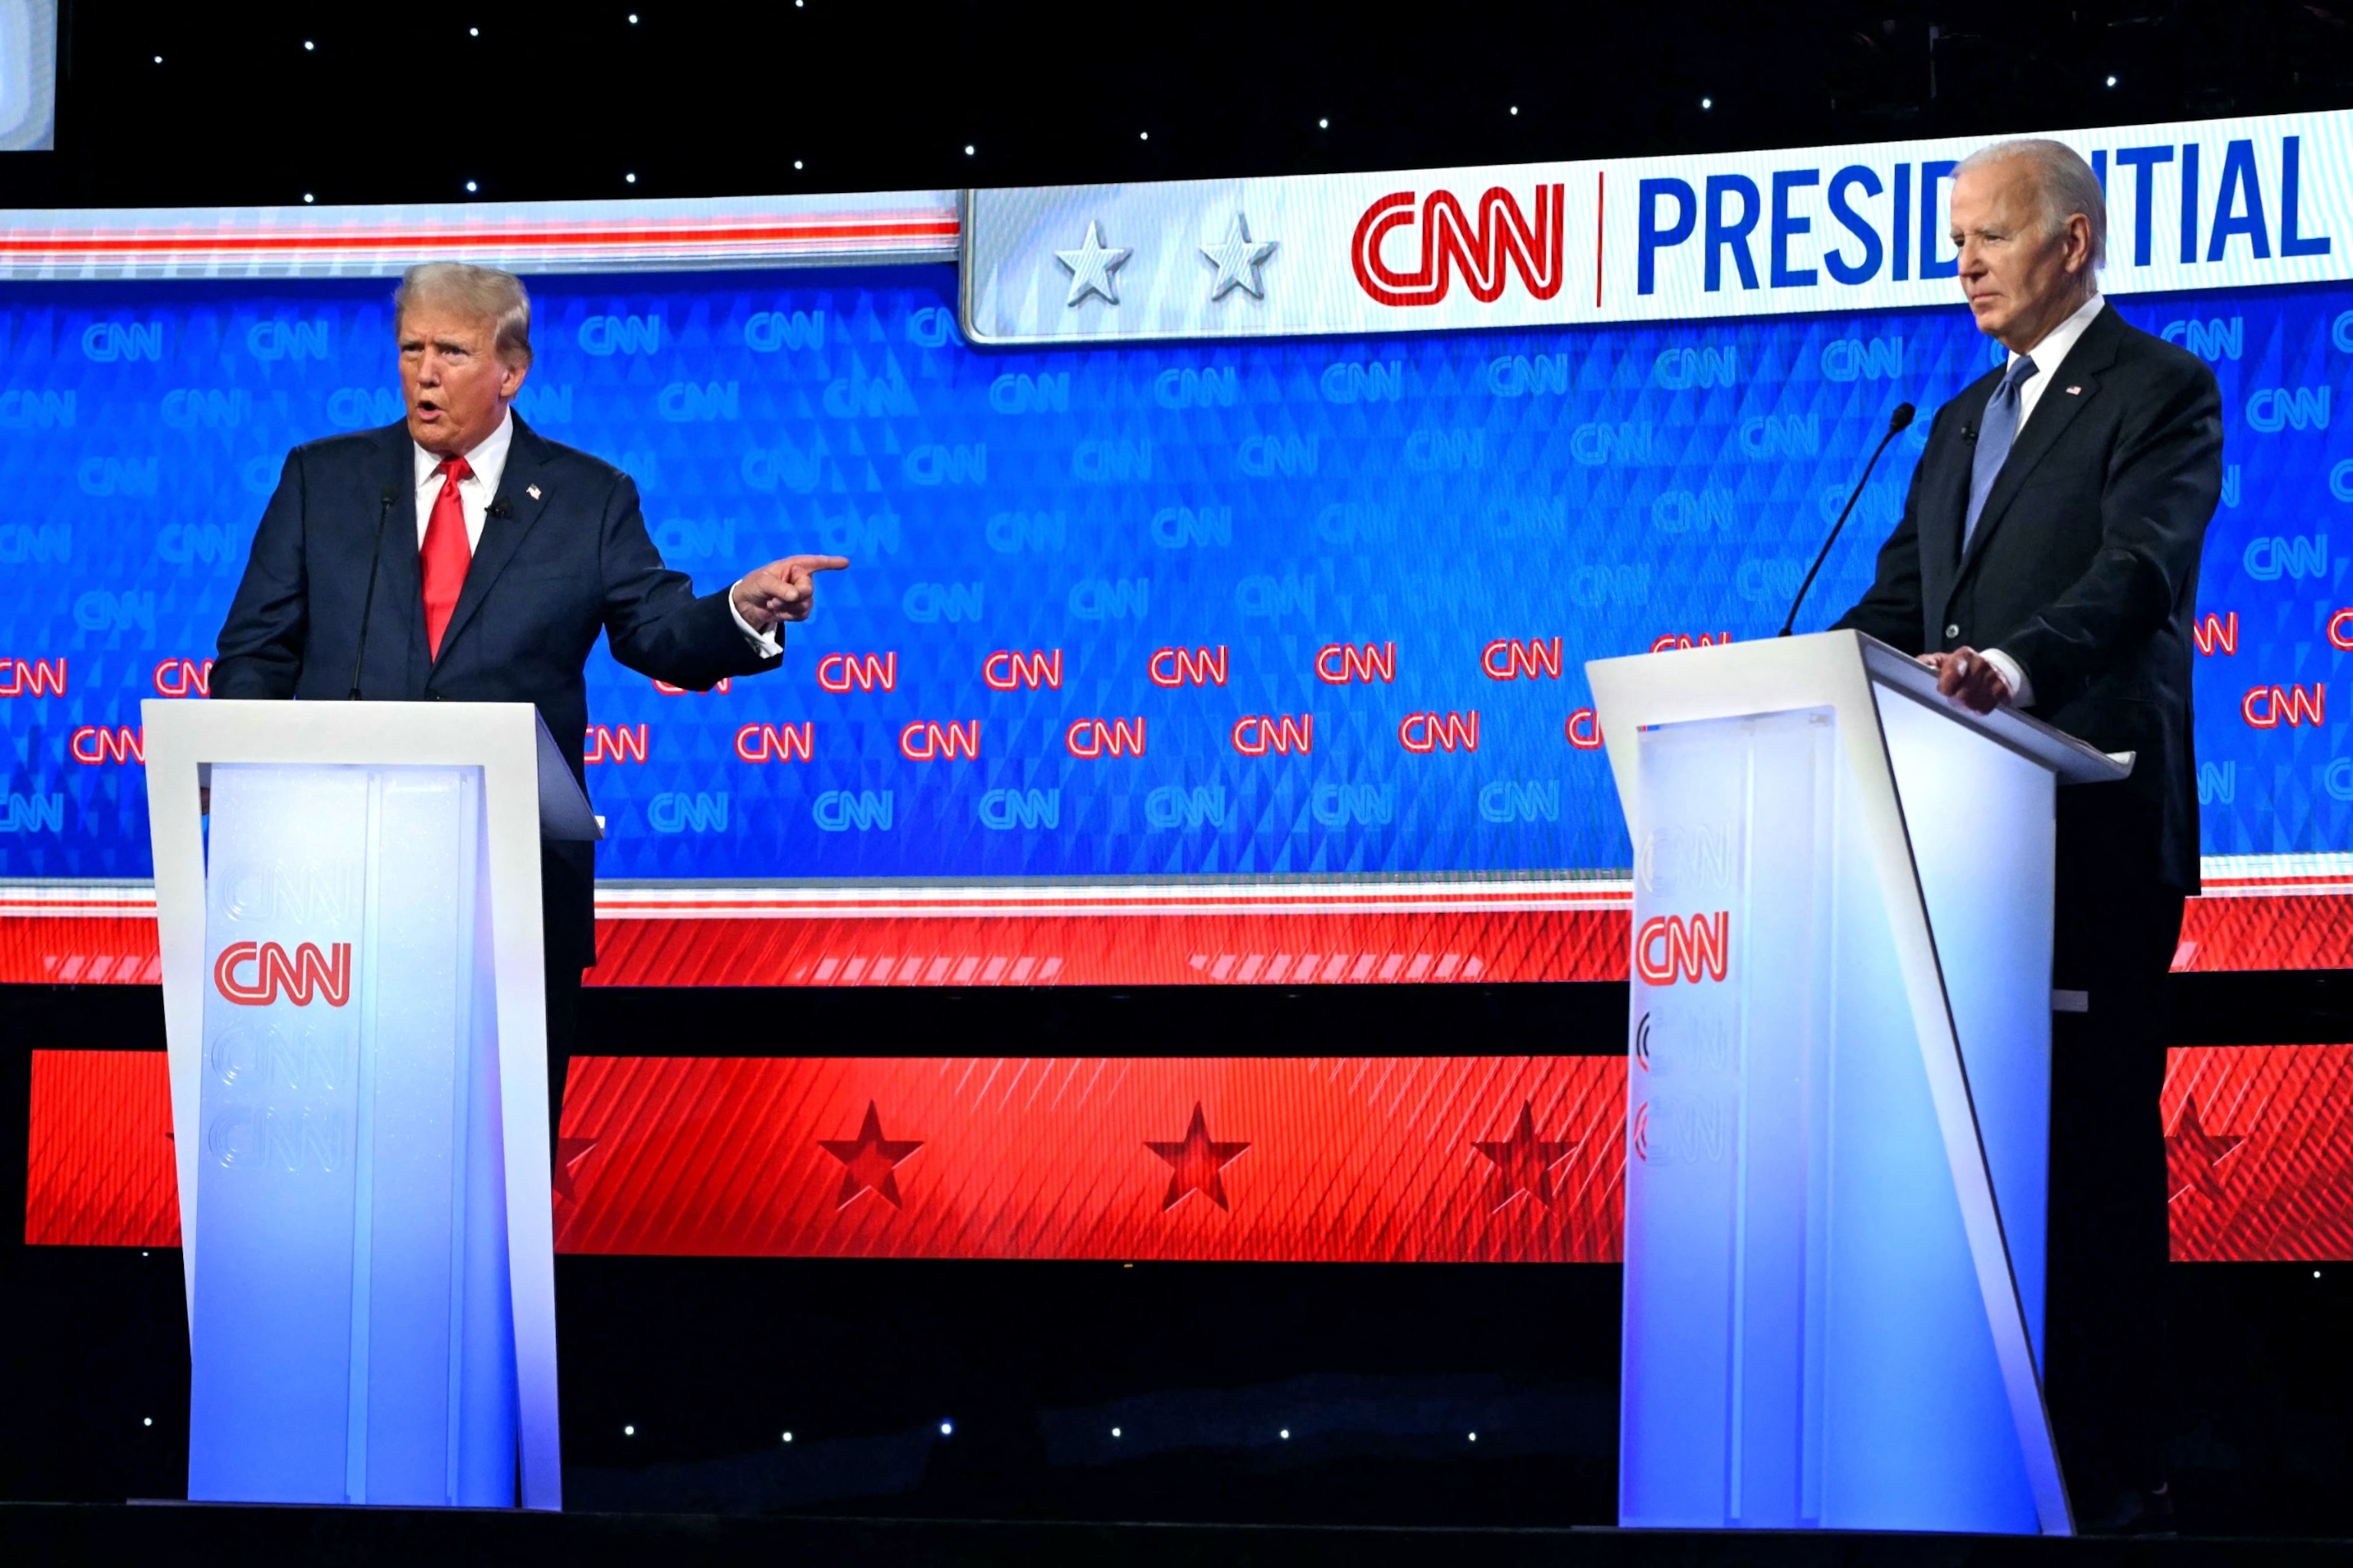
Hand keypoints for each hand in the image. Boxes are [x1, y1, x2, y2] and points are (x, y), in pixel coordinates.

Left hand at [732, 555, 849, 630]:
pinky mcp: (800, 608)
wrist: (747, 605)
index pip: (815, 563)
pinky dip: (788, 616)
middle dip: (792, 597)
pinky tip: (778, 611)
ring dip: (787, 608)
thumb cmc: (754, 585)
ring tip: (772, 603)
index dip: (830, 563)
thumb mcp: (763, 583)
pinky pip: (803, 614)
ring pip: (805, 604)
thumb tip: (796, 596)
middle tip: (775, 599)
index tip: (846, 563)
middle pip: (808, 590)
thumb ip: (780, 588)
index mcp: (794, 565)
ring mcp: (802, 594)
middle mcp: (801, 578)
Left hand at [1933, 645, 2011, 714]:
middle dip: (1955, 701)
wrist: (1986, 669)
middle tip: (1952, 700)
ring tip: (1963, 703)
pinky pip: (1989, 707)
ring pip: (1976, 703)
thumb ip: (1926, 664)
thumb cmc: (1956, 668)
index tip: (1942, 692)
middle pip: (1964, 694)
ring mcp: (1994, 676)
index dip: (1946, 686)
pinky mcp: (2004, 689)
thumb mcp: (1938, 662)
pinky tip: (1976, 705)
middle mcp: (1981, 663)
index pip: (1954, 671)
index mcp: (1963, 655)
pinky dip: (1980, 710)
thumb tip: (1917, 668)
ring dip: (1967, 707)